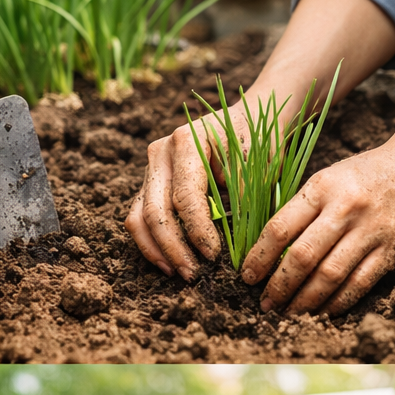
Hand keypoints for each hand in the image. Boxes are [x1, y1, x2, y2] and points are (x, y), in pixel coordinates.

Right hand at [126, 111, 243, 280]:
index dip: (197, 230)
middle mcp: (160, 153)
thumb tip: (235, 238)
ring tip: (178, 272)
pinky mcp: (151, 183)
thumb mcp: (256, 163)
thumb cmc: (256, 140)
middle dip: (173, 247)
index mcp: (186, 142)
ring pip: (138, 216)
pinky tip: (169, 262)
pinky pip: (139, 216)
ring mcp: (152, 168)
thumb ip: (242, 194)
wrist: (246, 120)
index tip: (214, 255)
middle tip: (193, 274)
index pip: (185, 196)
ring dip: (157, 249)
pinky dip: (151, 242)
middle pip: (154, 210)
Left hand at [241, 141, 394, 313]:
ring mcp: (371, 231)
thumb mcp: (329, 179)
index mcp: (322, 189)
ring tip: (290, 313)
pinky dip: (339, 302)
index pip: (280, 228)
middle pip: (303, 257)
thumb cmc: (366, 175)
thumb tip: (272, 251)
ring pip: (330, 275)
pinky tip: (324, 311)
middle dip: (279, 286)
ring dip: (306, 300)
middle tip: (266, 303)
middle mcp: (345, 210)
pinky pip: (360, 283)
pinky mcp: (392, 250)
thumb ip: (304, 209)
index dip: (259, 257)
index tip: (247, 276)